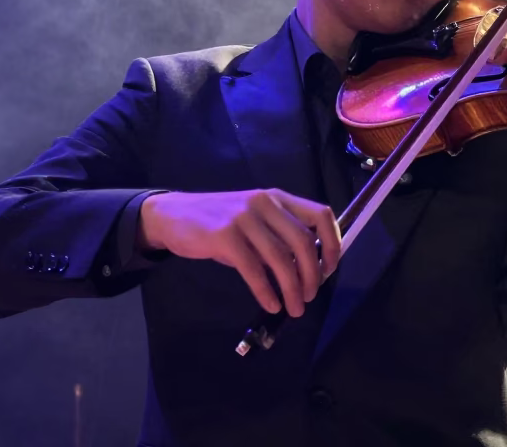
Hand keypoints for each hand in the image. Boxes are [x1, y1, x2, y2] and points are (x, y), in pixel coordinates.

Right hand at [138, 189, 341, 317]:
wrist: (174, 216)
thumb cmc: (219, 223)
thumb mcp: (254, 222)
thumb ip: (278, 238)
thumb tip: (307, 270)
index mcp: (278, 198)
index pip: (320, 214)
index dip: (332, 243)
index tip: (329, 270)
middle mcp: (265, 203)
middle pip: (303, 241)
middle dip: (312, 275)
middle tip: (309, 297)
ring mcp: (244, 217)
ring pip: (281, 258)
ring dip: (292, 288)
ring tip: (294, 308)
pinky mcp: (224, 235)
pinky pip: (254, 269)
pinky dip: (266, 291)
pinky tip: (270, 304)